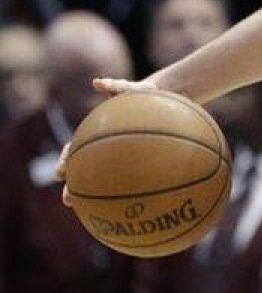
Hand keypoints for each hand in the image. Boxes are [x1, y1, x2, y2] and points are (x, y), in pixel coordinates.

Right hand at [55, 78, 157, 206]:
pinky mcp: (142, 161)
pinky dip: (129, 191)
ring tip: (91, 210)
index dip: (67, 162)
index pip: (76, 150)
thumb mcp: (133, 89)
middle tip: (69, 200)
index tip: (61, 175)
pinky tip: (135, 204)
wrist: (168, 99)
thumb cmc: (147, 93)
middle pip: (86, 170)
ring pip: (105, 178)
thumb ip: (117, 86)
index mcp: (99, 133)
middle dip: (75, 185)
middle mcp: (108, 148)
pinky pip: (136, 178)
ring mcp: (123, 156)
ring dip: (96, 194)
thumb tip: (98, 82)